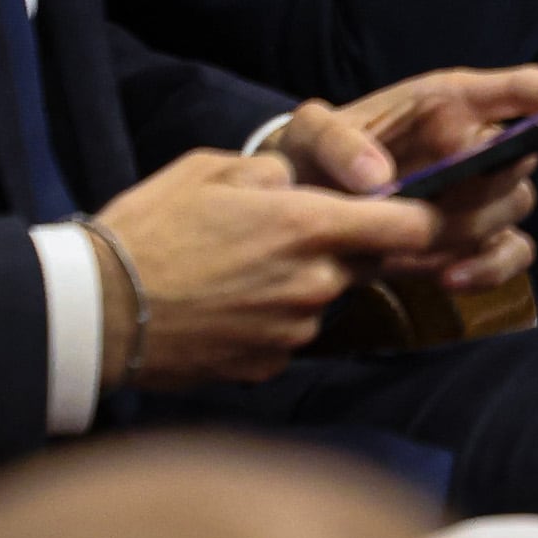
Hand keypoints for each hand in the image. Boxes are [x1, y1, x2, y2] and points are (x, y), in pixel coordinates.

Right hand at [91, 149, 470, 387]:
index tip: (442, 207)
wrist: (96, 314)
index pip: (411, 225)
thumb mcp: (212, 170)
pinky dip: (273, 318)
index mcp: (309, 225)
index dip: (433, 215)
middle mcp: (315, 283)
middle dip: (351, 246)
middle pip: (368, 263)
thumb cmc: (149, 230)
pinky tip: (226, 305)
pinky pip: (290, 335)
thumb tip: (305, 184)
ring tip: (241, 270)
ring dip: (306, 283)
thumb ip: (278, 175)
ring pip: (326, 298)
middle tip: (297, 232)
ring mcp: (294, 331)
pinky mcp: (267, 367)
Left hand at [261, 64, 537, 288]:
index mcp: (443, 103)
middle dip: (494, 182)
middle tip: (448, 203)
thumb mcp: (305, 135)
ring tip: (434, 252)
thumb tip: (378, 180)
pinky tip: (449, 278)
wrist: (295, 212)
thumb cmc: (309, 157)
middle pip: (522, 156)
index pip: (510, 89)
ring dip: (483, 229)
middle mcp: (471, 144)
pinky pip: (509, 254)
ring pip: (517, 206)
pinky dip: (490, 268)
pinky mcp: (468, 240)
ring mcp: (474, 195)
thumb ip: (334, 142)